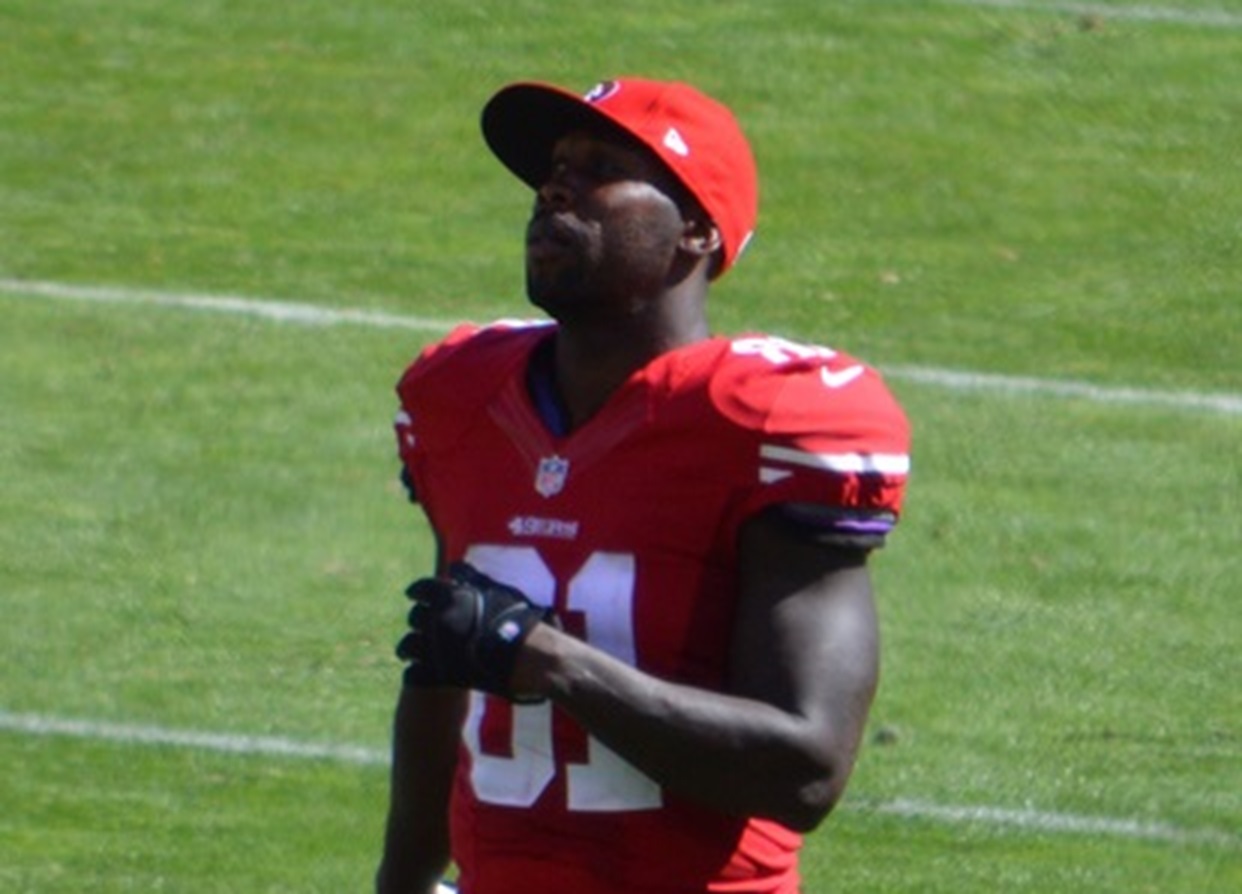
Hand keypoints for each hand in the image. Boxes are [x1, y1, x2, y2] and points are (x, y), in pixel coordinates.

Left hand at [397, 562, 556, 702]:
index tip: (414, 594)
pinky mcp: (440, 674)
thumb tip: (454, 566)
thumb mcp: (497, 591)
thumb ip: (473, 578)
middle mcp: (437, 620)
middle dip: (418, 619)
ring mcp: (437, 649)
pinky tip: (419, 672)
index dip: (417, 591)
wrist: (530, 656)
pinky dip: (415, 673)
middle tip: (422, 623)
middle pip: (414, 616)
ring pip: (408, 646)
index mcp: (449, 596)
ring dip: (410, 647)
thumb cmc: (518, 619)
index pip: (421, 589)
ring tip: (411, 652)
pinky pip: (414, 674)